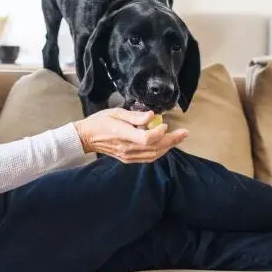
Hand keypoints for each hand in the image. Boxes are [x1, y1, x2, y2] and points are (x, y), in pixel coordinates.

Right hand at [73, 108, 187, 163]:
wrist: (86, 137)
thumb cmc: (100, 121)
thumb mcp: (116, 112)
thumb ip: (134, 115)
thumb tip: (152, 116)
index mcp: (123, 134)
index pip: (147, 138)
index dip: (159, 133)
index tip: (165, 123)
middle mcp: (127, 148)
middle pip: (154, 148)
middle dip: (172, 140)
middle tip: (184, 132)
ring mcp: (128, 156)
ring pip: (153, 155)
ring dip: (168, 147)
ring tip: (178, 138)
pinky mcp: (128, 159)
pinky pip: (148, 158)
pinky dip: (159, 152)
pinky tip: (165, 146)